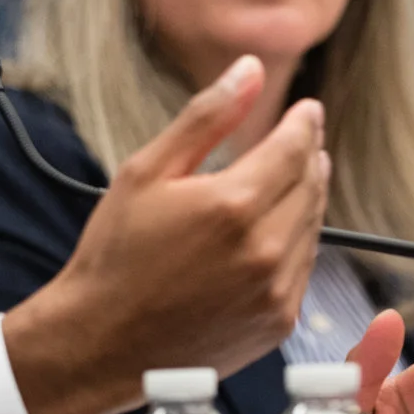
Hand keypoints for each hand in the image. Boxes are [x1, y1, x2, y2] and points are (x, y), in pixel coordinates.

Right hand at [5, 56, 327, 413]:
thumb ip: (206, 117)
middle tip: (301, 138)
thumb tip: (251, 70)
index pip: (295, 149)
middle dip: (309, 155)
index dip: (304, 124)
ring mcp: (276, 291)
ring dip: (307, 196)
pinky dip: (298, 240)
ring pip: (313, 226)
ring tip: (291, 177)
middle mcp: (264, 250)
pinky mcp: (278, 322)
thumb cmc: (115, 255)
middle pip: (311, 185)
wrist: (100, 344)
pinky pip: (304, 267)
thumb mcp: (147, 172)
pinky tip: (275, 230)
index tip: (306, 110)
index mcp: (233, 205)